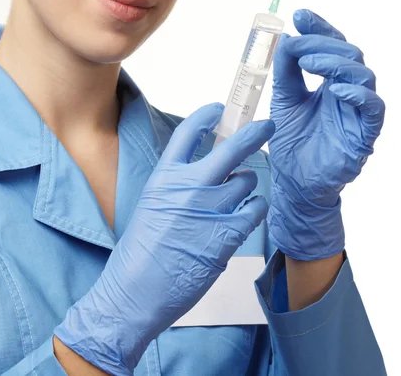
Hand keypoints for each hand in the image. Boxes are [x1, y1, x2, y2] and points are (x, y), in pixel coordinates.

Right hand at [55, 102, 275, 374]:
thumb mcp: (151, 206)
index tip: (219, 109)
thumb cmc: (139, 254)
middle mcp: (188, 188)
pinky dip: (255, 209)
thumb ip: (177, 187)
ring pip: (246, 181)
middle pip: (230, 148)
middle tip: (266, 126)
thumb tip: (206, 175)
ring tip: (237, 196)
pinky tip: (247, 214)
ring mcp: (209, 210)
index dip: (206, 115)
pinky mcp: (226, 235)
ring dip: (246, 186)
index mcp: (164, 177)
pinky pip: (255, 209)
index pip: (188, 133)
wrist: (134, 292)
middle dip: (253, 134)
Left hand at [267, 10, 384, 260]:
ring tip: (311, 63)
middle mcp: (347, 91)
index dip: (320, 29)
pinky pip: (373, 108)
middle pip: (349, 54)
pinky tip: (336, 90)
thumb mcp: (283, 100)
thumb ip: (286, 72)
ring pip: (364, 75)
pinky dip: (358, 95)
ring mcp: (357, 111)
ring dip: (338, 64)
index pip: (332, 46)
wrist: (293, 181)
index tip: (300, 15)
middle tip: (299, 47)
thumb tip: (286, 38)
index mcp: (328, 81)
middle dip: (324, 44)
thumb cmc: (292, 141)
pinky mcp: (364, 133)